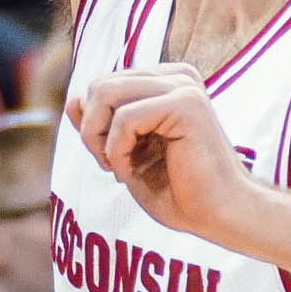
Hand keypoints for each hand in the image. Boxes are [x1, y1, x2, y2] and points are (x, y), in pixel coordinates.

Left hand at [67, 57, 286, 263]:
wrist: (218, 215)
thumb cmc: (178, 190)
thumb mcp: (125, 153)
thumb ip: (100, 124)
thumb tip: (72, 99)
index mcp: (166, 82)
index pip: (103, 85)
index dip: (94, 124)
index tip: (112, 158)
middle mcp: (177, 77)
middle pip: (99, 85)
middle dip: (91, 129)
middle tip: (110, 164)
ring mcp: (183, 86)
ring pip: (105, 93)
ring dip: (99, 137)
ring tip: (118, 166)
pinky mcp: (185, 103)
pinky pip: (124, 117)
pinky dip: (116, 149)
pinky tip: (130, 170)